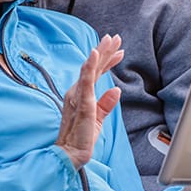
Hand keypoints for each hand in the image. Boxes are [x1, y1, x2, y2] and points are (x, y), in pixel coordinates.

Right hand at [56, 35, 124, 168]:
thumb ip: (106, 103)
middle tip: (116, 37)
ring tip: (110, 40)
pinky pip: (86, 81)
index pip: (96, 73)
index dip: (108, 61)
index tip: (120, 51)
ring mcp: (78, 95)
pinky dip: (90, 66)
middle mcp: (77, 91)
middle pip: (93, 66)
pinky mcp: (82, 102)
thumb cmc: (82, 137)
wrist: (71, 153)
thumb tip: (116, 89)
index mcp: (82, 94)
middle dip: (105, 50)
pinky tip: (94, 54)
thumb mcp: (99, 118)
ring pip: (90, 69)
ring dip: (100, 53)